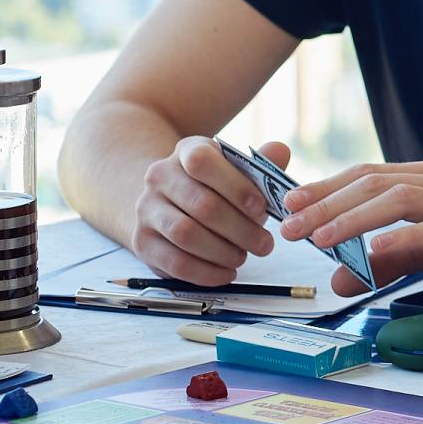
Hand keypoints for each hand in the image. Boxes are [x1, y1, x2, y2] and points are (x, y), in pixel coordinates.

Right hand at [133, 137, 286, 285]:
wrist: (170, 202)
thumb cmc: (215, 186)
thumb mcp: (237, 169)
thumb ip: (260, 163)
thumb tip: (280, 151)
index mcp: (187, 151)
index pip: (202, 162)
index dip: (235, 186)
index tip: (261, 208)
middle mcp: (160, 176)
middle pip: (201, 204)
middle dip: (240, 228)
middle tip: (265, 244)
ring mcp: (146, 209)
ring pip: (185, 234)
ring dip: (222, 251)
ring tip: (244, 257)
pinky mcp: (142, 242)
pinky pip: (174, 262)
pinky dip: (205, 272)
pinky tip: (226, 272)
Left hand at [278, 158, 422, 295]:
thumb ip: (390, 260)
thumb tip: (340, 279)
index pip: (369, 174)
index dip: (326, 186)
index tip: (290, 204)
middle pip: (374, 182)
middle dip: (327, 203)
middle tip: (291, 225)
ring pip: (397, 198)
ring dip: (353, 217)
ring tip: (320, 238)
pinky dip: (401, 237)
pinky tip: (376, 249)